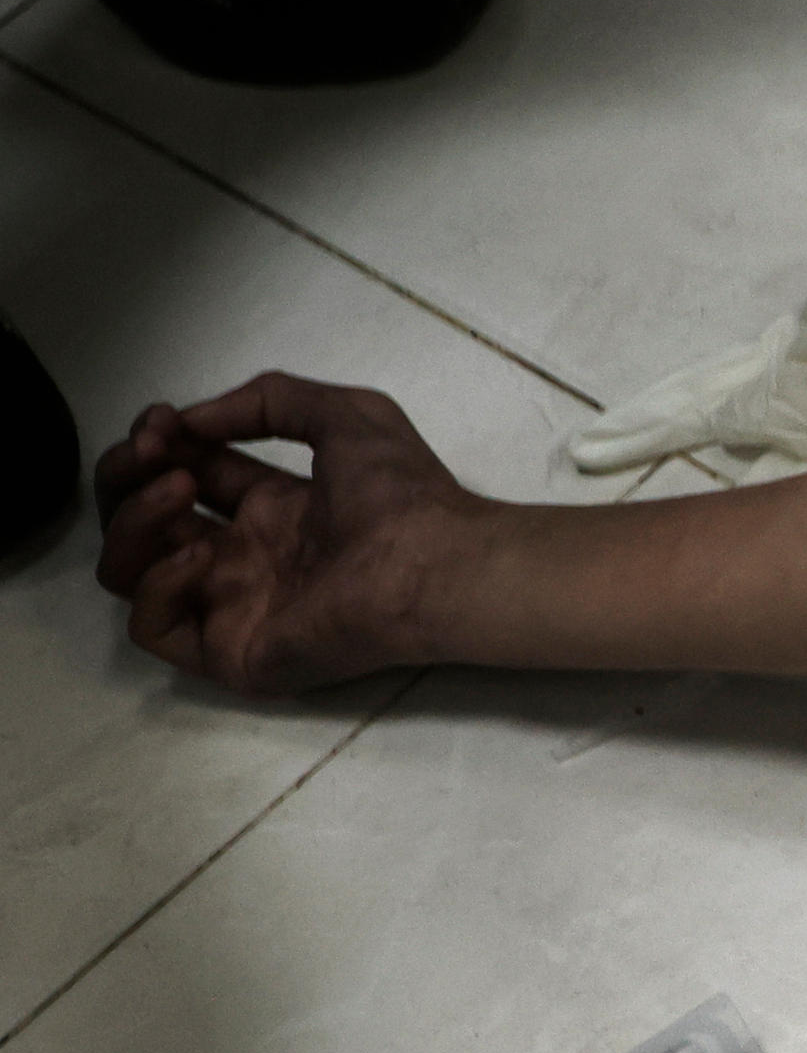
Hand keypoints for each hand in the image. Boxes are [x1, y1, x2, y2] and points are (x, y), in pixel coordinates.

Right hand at [95, 373, 485, 693]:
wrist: (434, 563)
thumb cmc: (402, 493)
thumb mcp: (344, 414)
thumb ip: (270, 400)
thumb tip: (191, 419)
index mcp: (272, 509)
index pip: (187, 476)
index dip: (160, 444)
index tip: (159, 421)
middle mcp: (243, 557)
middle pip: (143, 522)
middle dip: (126, 477)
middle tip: (150, 451)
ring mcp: (231, 607)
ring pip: (129, 572)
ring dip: (132, 521)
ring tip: (177, 486)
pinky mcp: (229, 652)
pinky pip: (153, 628)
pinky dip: (156, 585)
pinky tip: (200, 554)